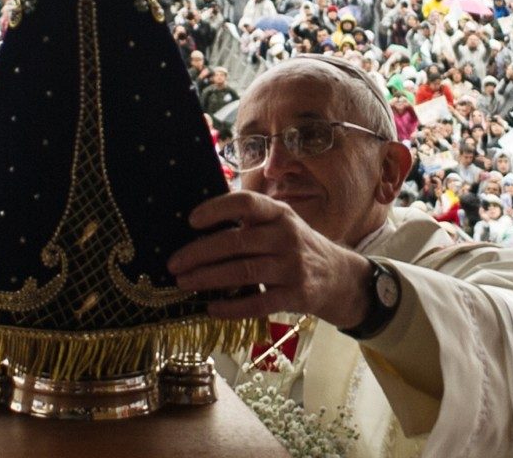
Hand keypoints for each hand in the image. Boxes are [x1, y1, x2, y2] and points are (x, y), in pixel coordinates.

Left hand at [168, 192, 374, 327]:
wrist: (339, 277)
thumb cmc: (295, 246)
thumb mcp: (280, 224)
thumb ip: (249, 222)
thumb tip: (198, 227)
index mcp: (279, 214)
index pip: (246, 203)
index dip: (217, 209)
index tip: (191, 220)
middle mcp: (287, 237)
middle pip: (236, 242)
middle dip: (199, 253)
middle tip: (173, 263)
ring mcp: (293, 268)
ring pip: (243, 273)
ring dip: (208, 279)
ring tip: (184, 283)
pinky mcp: (296, 296)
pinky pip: (258, 304)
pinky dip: (231, 308)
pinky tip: (211, 308)